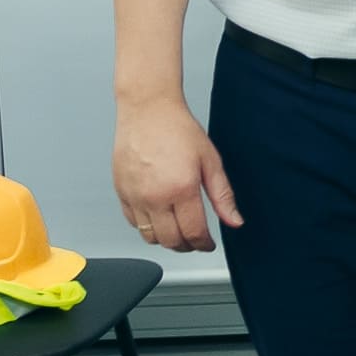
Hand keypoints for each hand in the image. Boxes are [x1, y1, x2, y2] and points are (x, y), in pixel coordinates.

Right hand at [112, 94, 239, 253]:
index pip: (194, 233)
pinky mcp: (121, 191)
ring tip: (177, 230)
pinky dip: (146, 227)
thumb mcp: (210, 161)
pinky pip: (133, 222)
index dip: (204, 244)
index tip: (208, 244)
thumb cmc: (177, 129)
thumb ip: (222, 195)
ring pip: (149, 237)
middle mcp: (155, 196)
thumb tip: (234, 221)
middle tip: (195, 240)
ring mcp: (135, 196)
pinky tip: (158, 217)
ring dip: (166, 239)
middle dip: (187, 246)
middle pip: (171, 240)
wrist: (148, 109)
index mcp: (181, 188)